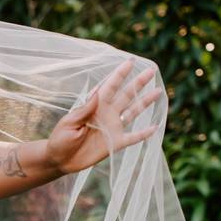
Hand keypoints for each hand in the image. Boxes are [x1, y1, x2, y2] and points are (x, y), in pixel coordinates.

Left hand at [44, 58, 162, 174]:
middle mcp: (107, 113)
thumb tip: (97, 93)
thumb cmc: (61, 138)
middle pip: (126, 94)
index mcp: (95, 105)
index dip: (120, 73)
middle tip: (152, 70)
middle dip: (138, 82)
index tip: (130, 61)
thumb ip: (84, 110)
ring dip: (145, 102)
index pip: (110, 86)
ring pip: (133, 111)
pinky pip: (133, 137)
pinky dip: (144, 133)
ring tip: (158, 91)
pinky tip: (155, 127)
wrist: (61, 159)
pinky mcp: (116, 143)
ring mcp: (113, 127)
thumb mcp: (69, 123)